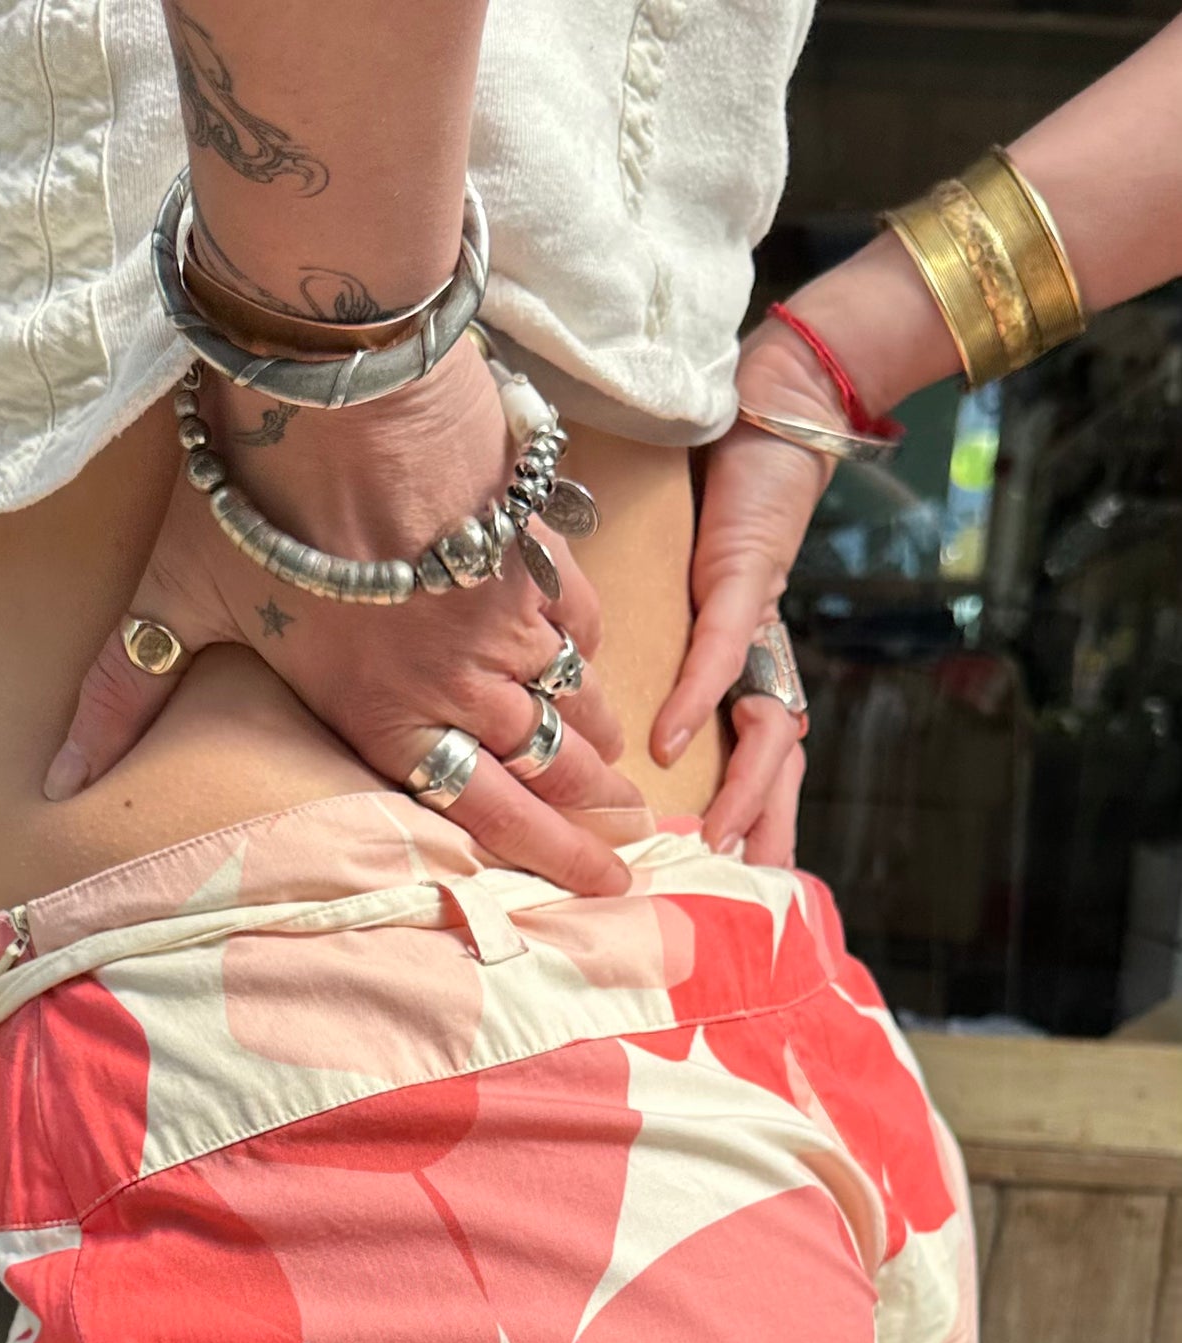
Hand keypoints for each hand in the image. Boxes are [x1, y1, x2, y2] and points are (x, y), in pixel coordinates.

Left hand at [46, 336, 641, 895]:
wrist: (337, 382)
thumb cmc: (252, 498)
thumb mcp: (174, 599)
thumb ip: (125, 695)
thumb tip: (59, 783)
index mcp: (383, 714)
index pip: (486, 811)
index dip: (554, 858)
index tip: (603, 889)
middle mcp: (458, 679)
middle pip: (547, 765)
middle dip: (597, 814)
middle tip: (635, 847)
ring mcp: (504, 613)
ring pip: (571, 698)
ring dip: (599, 742)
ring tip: (626, 778)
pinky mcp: (526, 546)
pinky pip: (577, 616)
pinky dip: (589, 648)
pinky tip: (593, 664)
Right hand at [652, 319, 839, 866]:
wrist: (772, 415)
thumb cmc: (718, 502)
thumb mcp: (677, 601)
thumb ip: (651, 656)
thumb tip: (594, 708)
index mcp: (748, 671)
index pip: (757, 762)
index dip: (751, 822)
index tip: (727, 884)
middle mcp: (764, 660)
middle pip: (779, 765)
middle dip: (766, 833)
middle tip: (740, 896)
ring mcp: (761, 627)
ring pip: (766, 728)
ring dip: (741, 789)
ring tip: (708, 838)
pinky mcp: (746, 582)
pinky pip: (724, 656)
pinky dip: (697, 700)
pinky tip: (668, 742)